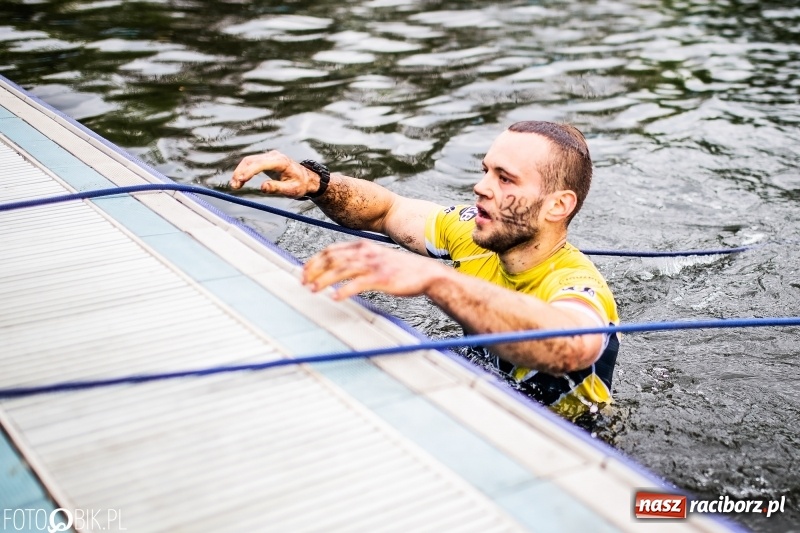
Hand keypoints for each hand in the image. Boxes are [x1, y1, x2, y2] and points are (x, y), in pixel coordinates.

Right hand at [229, 150, 318, 197]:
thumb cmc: (300, 185)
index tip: (240, 180)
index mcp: (281, 162)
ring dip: (239, 172)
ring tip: (234, 185)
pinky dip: (243, 171)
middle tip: (234, 186)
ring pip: (249, 161)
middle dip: (241, 172)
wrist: (306, 179)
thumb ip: (277, 188)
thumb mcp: (291, 189)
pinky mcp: (266, 160)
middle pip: (252, 160)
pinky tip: (238, 181)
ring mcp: (269, 157)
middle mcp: (274, 156)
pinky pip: (251, 163)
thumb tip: (262, 187)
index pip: (261, 164)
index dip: (250, 171)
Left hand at [303, 241, 446, 300]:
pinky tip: (335, 298)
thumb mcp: (376, 258)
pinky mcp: (380, 278)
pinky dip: (344, 291)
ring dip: (323, 281)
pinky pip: (357, 285)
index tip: (304, 271)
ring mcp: (373, 265)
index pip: (331, 250)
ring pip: (340, 271)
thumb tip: (339, 268)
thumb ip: (358, 259)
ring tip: (313, 290)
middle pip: (332, 259)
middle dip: (314, 271)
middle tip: (303, 282)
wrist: (425, 274)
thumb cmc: (400, 269)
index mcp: (362, 246)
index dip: (315, 261)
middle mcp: (365, 252)